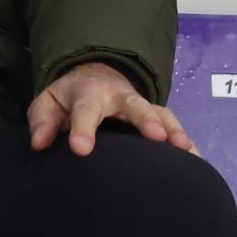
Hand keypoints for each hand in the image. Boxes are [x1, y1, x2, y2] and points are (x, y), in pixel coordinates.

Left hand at [27, 61, 197, 156]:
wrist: (93, 77)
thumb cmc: (68, 98)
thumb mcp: (48, 104)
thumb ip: (43, 122)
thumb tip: (40, 144)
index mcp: (87, 93)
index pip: (85, 110)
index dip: (83, 130)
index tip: (81, 150)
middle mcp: (118, 96)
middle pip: (135, 105)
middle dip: (146, 120)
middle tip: (157, 138)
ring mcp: (140, 104)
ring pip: (160, 113)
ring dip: (173, 130)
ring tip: (186, 150)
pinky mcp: (155, 115)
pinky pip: (172, 124)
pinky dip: (185, 140)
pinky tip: (196, 160)